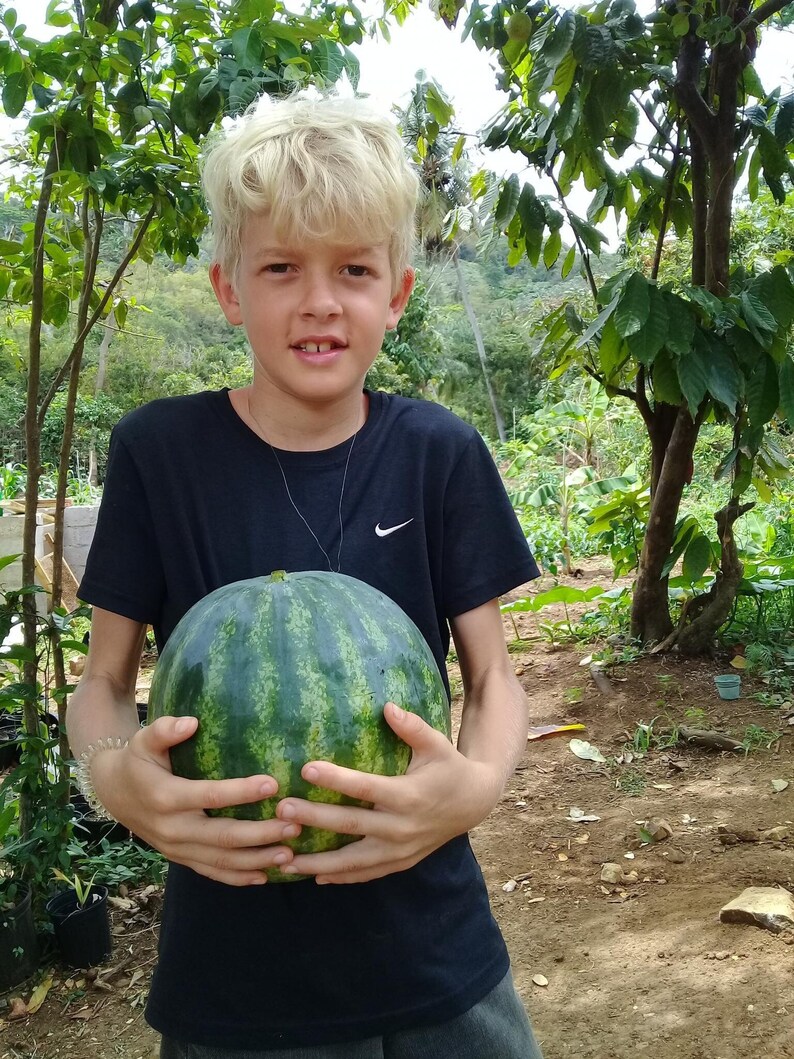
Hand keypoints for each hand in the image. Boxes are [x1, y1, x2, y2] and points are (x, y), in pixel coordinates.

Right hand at [92, 716, 300, 885]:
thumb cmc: (137, 760)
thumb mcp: (143, 740)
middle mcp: (171, 828)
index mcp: (165, 796)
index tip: (274, 784)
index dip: (242, 792)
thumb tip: (191, 722)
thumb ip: (165, 730)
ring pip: (220, 860)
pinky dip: (238, 877)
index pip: (209, 796)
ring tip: (289, 854)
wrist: (113, 793)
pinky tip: (264, 876)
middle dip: (260, 834)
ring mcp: (176, 848)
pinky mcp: (181, 858)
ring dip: (256, 860)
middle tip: (294, 826)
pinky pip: (211, 872)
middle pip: (222, 836)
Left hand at [275, 703, 501, 884]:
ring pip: (353, 861)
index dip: (336, 779)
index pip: (365, 788)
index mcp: (409, 796)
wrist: (474, 804)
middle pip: (351, 825)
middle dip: (314, 819)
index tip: (306, 769)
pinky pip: (366, 874)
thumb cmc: (449, 767)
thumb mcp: (436, 744)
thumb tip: (387, 707)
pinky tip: (313, 876)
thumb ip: (412, 727)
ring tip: (285, 859)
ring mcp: (400, 851)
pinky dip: (340, 877)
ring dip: (318, 861)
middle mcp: (402, 827)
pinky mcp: (400, 863)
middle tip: (281, 811)